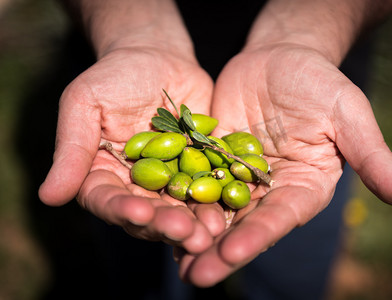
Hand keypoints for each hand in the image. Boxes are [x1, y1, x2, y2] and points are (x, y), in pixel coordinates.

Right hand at [38, 46, 216, 252]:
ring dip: (194, 223)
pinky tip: (228, 211)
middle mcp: (135, 184)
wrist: (158, 58)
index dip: (120, 208)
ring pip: (179, 208)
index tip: (137, 211)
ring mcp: (169, 180)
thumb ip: (72, 149)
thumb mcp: (85, 103)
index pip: (106, 199)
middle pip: (147, 213)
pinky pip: (208, 188)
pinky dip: (217, 201)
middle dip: (164, 224)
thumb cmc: (115, 75)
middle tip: (185, 232)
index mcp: (103, 173)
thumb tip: (48, 197)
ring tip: (210, 232)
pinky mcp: (198, 170)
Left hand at [178, 43, 391, 285]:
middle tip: (195, 275)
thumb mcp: (348, 113)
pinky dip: (178, 201)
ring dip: (194, 235)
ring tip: (172, 258)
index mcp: (305, 186)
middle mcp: (271, 190)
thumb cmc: (319, 81)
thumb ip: (372, 156)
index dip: (260, 235)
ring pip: (216, 210)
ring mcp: (239, 176)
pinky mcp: (212, 159)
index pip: (283, 216)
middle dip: (220, 250)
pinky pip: (194, 182)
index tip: (234, 253)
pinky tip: (157, 218)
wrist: (279, 57)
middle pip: (246, 224)